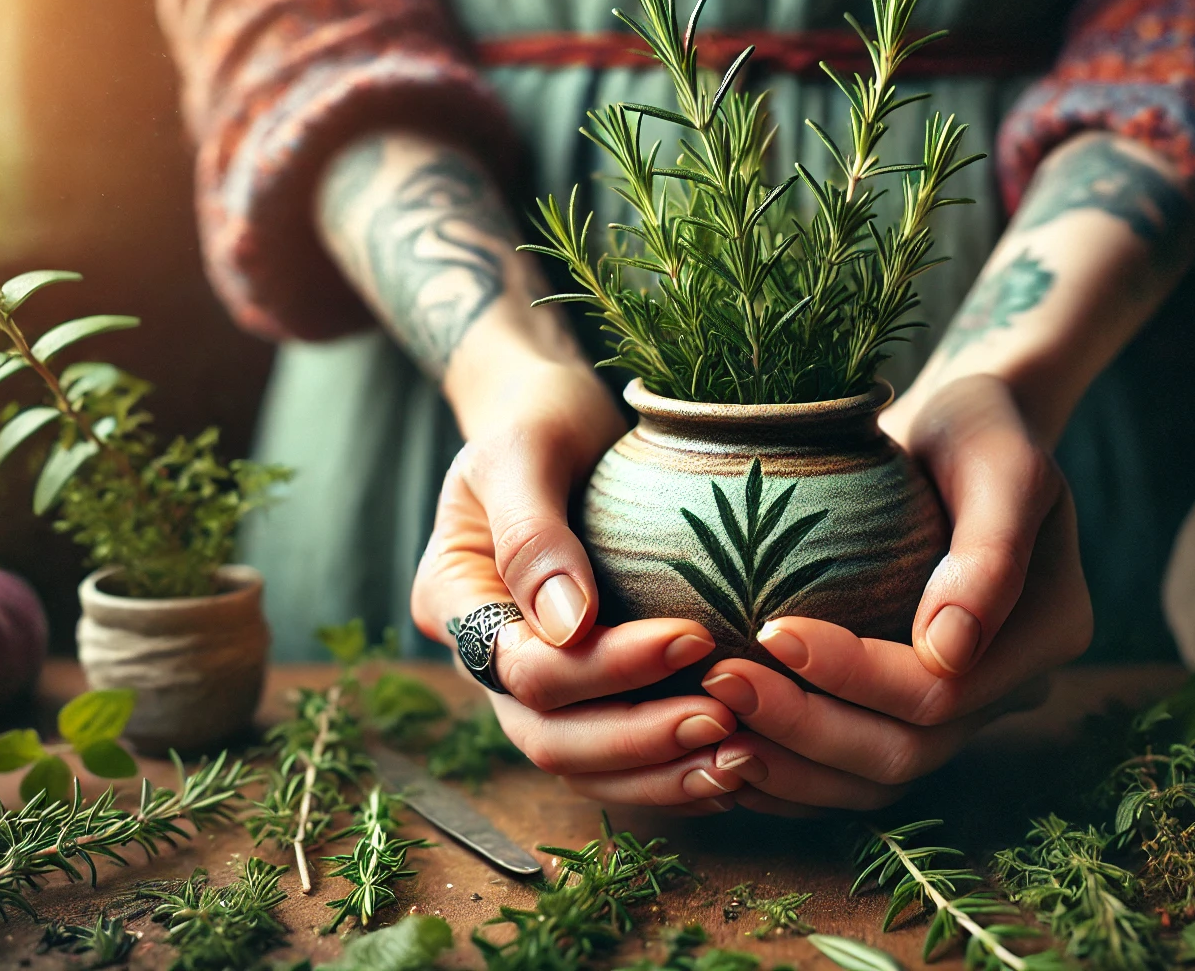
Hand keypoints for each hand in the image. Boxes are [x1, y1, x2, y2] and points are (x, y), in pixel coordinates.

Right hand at [410, 360, 751, 812]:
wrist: (558, 423)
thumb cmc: (538, 421)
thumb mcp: (524, 449)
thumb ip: (533, 531)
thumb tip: (566, 625)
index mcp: (454, 603)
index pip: (524, 670)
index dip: (607, 669)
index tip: (692, 636)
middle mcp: (486, 658)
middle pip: (548, 738)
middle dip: (638, 740)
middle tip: (724, 722)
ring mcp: (531, 684)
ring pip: (582, 765)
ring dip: (660, 773)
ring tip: (740, 761)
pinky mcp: (584, 691)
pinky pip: (617, 756)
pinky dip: (671, 769)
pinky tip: (735, 766)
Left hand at [696, 375, 1093, 814]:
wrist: (955, 432)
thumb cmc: (976, 426)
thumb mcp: (998, 457)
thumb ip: (990, 548)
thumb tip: (947, 650)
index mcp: (1046, 634)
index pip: (939, 693)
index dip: (853, 676)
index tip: (769, 628)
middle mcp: (1007, 690)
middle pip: (903, 753)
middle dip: (804, 728)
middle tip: (719, 682)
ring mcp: (960, 711)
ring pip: (873, 781)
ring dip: (787, 768)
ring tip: (709, 730)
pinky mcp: (906, 712)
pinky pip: (849, 774)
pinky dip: (787, 776)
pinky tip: (725, 753)